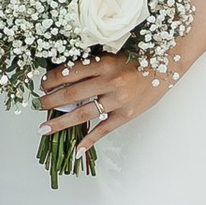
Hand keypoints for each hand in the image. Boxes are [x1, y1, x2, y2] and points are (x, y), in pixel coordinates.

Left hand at [39, 51, 169, 145]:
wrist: (167, 64)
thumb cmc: (138, 57)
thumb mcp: (113, 54)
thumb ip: (92, 65)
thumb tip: (65, 76)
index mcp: (103, 63)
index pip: (69, 72)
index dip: (51, 79)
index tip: (42, 84)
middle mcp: (109, 81)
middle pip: (71, 94)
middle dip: (50, 101)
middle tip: (37, 106)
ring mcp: (117, 100)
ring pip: (83, 113)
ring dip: (61, 122)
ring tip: (44, 129)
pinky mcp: (126, 114)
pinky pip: (104, 129)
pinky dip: (89, 141)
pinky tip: (77, 150)